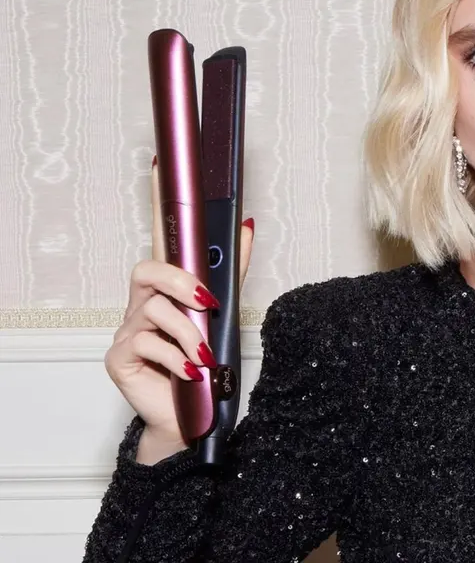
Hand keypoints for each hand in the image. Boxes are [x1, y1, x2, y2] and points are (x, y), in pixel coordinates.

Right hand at [103, 158, 254, 464]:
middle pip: (147, 269)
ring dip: (188, 334)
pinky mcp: (120, 357)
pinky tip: (190, 373)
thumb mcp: (225, 315)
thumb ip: (233, 272)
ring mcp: (128, 329)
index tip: (160, 165)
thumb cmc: (206, 366)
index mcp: (168, 289)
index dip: (158, 202)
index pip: (159, 237)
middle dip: (180, 282)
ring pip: (154, 311)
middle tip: (207, 303)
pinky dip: (179, 359)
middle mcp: (143, 304)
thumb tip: (247, 227)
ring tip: (203, 357)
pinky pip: (149, 344)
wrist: (193, 417)